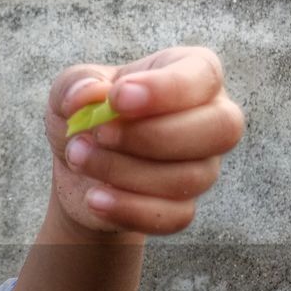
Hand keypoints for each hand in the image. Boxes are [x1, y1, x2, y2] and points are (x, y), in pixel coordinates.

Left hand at [47, 46, 243, 235]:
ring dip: (123, 171)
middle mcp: (212, 118)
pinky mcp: (183, 206)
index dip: (164, 89)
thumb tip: (89, 95)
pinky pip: (175, 216)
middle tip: (99, 134)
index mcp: (192, 74)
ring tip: (78, 158)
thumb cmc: (87, 113)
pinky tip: (94, 198)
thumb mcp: (71, 89)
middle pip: (219, 129)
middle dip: (150, 136)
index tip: (117, 98)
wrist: (76, 164)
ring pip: (188, 177)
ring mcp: (203, 166)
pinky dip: (129, 209)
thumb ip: (76, 84)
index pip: (203, 75)